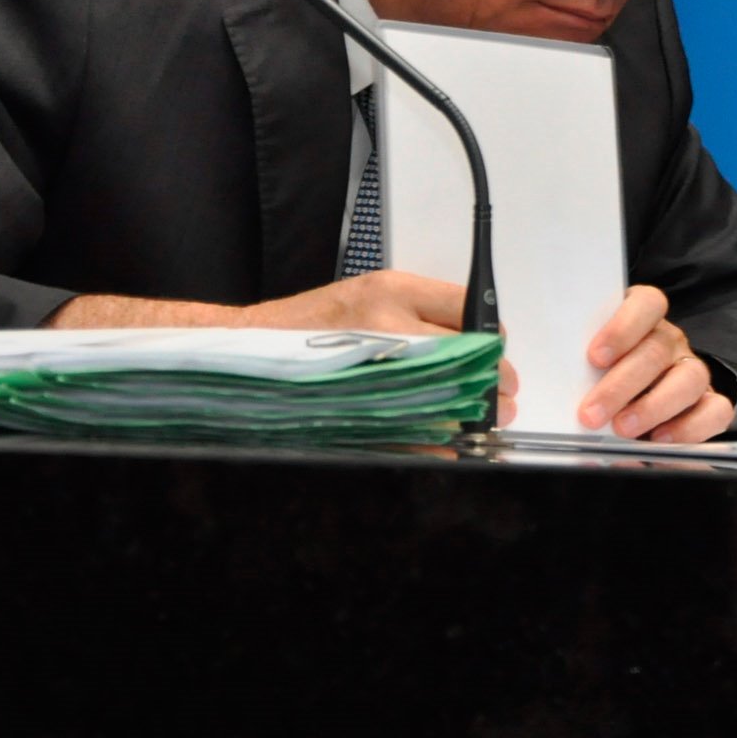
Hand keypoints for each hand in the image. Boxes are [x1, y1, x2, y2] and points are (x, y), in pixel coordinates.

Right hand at [51, 270, 520, 423]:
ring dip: (464, 414)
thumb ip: (416, 317)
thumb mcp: (364, 301)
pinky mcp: (351, 400)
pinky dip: (429, 442)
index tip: (496, 359)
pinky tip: (438, 445)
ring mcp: (366, 361)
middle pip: (466, 354)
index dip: (489, 340)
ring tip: (472, 425)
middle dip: (487, 382)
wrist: (239, 349)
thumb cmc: (300, 328)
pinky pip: (407, 430)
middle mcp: (381, 320)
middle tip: (497, 400)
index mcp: (387, 291)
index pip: (469, 308)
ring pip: (443, 393)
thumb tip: (473, 346)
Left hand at [576, 285, 732, 440]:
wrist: (627, 401)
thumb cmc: (596, 376)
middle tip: (592, 413)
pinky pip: (716, 411)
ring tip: (622, 429)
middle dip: (622, 385)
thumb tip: (547, 389)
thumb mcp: (580, 363)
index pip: (646, 304)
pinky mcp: (708, 402)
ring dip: (653, 407)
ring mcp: (690, 370)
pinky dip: (690, 427)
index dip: (622, 328)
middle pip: (658, 351)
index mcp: (641, 318)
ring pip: (689, 379)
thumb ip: (571, 367)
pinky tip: (659, 440)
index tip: (594, 357)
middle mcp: (670, 341)